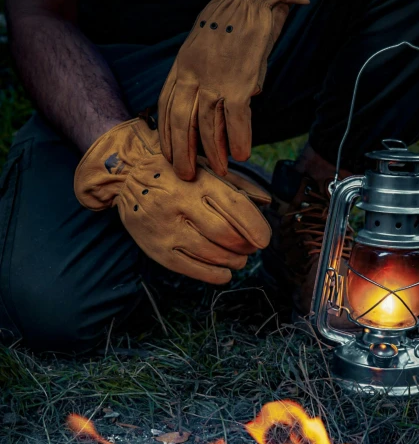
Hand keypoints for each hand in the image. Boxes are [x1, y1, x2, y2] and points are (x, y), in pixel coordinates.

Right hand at [74, 117, 271, 284]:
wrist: (126, 178)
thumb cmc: (176, 174)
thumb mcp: (205, 169)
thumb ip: (238, 184)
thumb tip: (268, 203)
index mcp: (196, 181)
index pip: (235, 206)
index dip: (255, 227)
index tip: (264, 239)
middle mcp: (180, 204)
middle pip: (224, 234)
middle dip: (245, 245)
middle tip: (251, 248)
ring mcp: (166, 228)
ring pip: (210, 253)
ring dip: (233, 261)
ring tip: (239, 259)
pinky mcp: (156, 248)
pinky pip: (190, 268)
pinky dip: (213, 275)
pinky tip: (224, 273)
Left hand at [158, 0, 308, 180]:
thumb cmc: (230, 21)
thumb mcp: (202, 47)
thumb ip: (203, 76)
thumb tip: (218, 104)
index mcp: (182, 66)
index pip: (166, 106)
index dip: (166, 134)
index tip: (167, 154)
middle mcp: (193, 75)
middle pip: (180, 122)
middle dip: (181, 152)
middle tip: (184, 174)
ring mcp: (215, 80)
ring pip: (207, 126)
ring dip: (212, 152)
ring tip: (216, 171)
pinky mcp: (239, 82)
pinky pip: (236, 119)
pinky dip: (238, 139)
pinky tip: (240, 155)